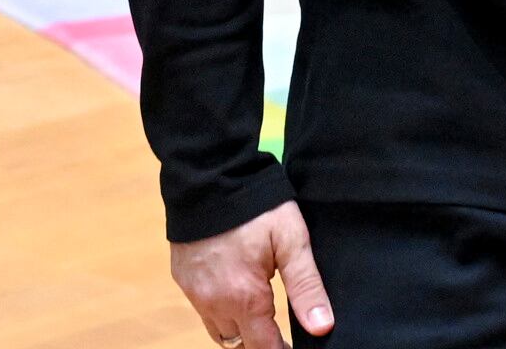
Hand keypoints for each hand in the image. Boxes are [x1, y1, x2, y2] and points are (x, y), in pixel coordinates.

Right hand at [168, 200, 331, 344]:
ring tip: (260, 319)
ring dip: (239, 330)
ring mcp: (194, 292)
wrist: (208, 174)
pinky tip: (235, 294)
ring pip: (218, 331)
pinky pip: (202, 309)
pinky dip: (220, 311)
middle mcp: (214, 302)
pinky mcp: (182, 278)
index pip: (264, 347)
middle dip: (260, 343)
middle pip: (240, 344)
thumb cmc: (255, 206)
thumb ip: (306, 286)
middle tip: (280, 334)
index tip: (293, 348)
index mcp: (244, 297)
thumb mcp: (291, 241)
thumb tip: (322, 328)